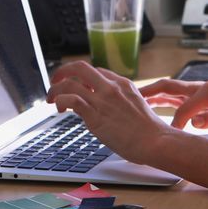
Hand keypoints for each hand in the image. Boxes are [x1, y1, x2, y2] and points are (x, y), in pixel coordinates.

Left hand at [45, 61, 172, 163]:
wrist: (156, 141)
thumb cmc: (149, 131)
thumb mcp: (137, 106)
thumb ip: (121, 102)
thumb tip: (108, 109)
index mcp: (123, 84)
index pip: (96, 71)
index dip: (81, 78)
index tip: (75, 87)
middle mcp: (111, 87)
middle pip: (80, 67)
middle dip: (62, 71)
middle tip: (55, 81)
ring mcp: (103, 100)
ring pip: (70, 83)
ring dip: (55, 89)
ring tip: (51, 99)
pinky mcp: (96, 115)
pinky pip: (71, 99)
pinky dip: (60, 100)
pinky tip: (60, 109)